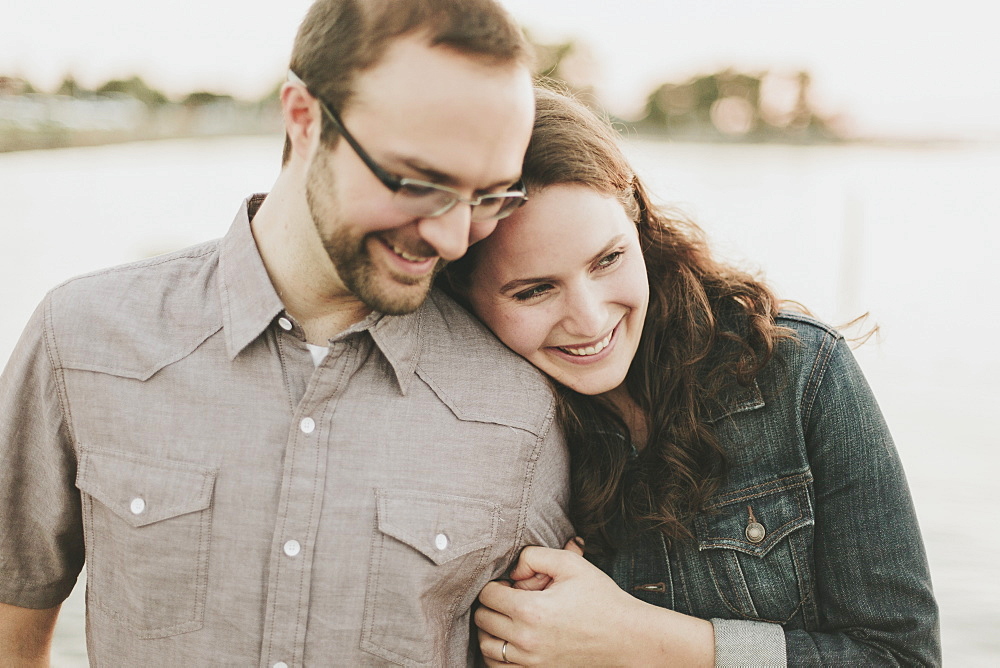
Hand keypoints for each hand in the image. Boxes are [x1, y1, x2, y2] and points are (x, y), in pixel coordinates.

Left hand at [476, 545, 643, 666]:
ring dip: (490, 629)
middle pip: (483, 619)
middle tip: (511, 598)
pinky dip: (496, 654)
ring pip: (486, 646)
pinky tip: (510, 640)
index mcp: (531, 611)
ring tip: (509, 618)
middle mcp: (526, 640)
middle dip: (492, 604)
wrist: (627, 637)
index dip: (496, 584)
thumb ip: (534, 556)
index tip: (512, 584)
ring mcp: (531, 662)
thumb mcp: (570, 564)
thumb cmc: (601, 598)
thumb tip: (512, 570)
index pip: (487, 595)